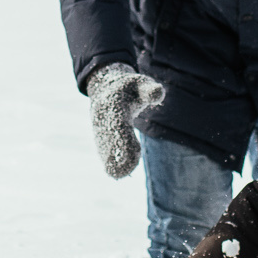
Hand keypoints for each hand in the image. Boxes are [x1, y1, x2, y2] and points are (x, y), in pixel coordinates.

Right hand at [87, 63, 166, 178]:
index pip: (119, 124)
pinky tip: (118, 173)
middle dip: (120, 154)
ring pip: (104, 147)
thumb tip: (159, 93)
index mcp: (113, 104)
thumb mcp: (140, 83)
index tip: (136, 151)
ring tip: (125, 173)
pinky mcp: (99, 135)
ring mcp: (98, 127)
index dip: (126, 140)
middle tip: (131, 167)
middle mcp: (103, 117)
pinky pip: (102, 150)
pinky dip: (110, 161)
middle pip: (109, 139)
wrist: (106, 88)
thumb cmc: (129, 88)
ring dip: (114, 161)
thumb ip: (149, 89)